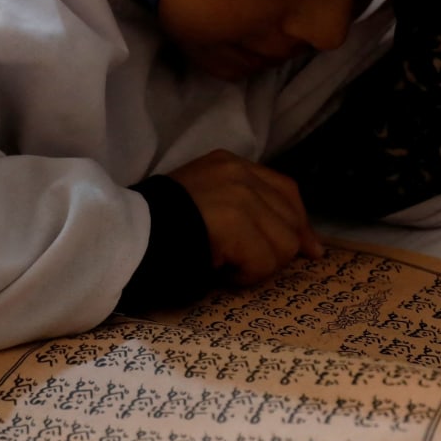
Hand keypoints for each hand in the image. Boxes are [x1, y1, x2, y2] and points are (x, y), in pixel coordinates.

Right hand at [166, 149, 319, 285]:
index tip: (308, 249)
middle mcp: (238, 173)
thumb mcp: (206, 200)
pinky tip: (221, 271)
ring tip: (226, 265)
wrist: (131, 234)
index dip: (299, 222)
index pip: (286, 190)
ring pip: (283, 246)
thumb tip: (309, 246)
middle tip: (244, 264)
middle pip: (291, 221)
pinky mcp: (236, 222)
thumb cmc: (163, 226)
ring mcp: (239, 195)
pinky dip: (245, 276)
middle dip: (276, 250)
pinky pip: (264, 262)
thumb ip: (249, 209)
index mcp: (229, 164)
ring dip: (259, 265)